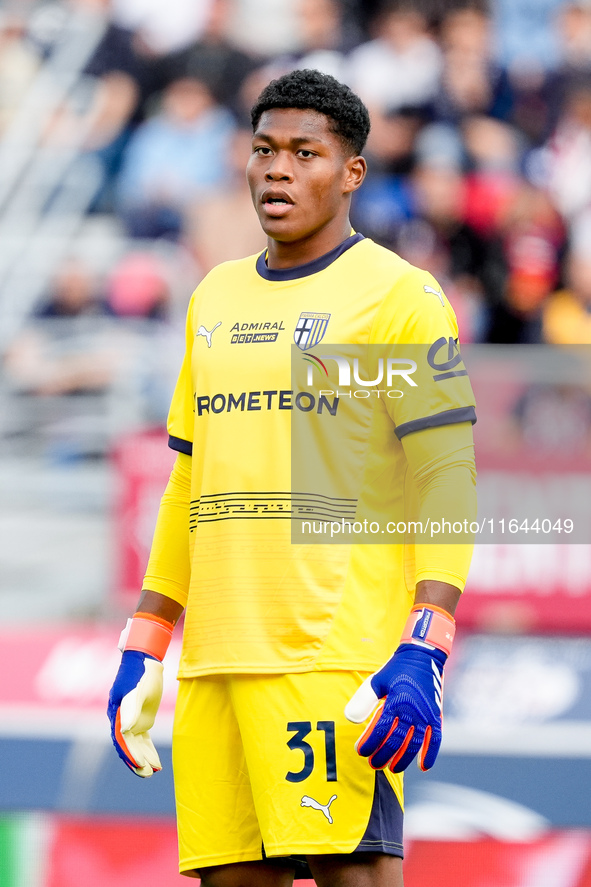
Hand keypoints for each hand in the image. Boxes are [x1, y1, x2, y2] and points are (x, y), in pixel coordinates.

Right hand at [107, 650, 163, 776]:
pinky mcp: (140, 720)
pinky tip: (157, 764)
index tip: (139, 764)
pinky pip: (143, 740)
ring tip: (153, 772)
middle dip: (136, 760)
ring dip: (143, 759)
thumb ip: (131, 708)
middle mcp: (121, 720)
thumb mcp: (138, 689)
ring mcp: (131, 721)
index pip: (122, 739)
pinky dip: (149, 751)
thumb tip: (124, 730)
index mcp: (117, 713)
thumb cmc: (140, 673)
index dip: (129, 752)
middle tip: (148, 774)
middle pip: (127, 745)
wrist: (145, 661)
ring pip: (135, 745)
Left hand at [345, 605, 453, 772]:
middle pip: (396, 740)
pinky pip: (435, 739)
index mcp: (395, 701)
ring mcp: (425, 715)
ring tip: (393, 769)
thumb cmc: (396, 670)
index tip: (360, 752)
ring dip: (403, 759)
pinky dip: (430, 753)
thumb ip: (363, 700)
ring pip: (414, 744)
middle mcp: (411, 711)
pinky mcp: (435, 716)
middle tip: (373, 765)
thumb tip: (349, 719)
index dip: (370, 743)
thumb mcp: (376, 681)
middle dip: (383, 755)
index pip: (380, 730)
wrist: (422, 656)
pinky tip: (423, 767)